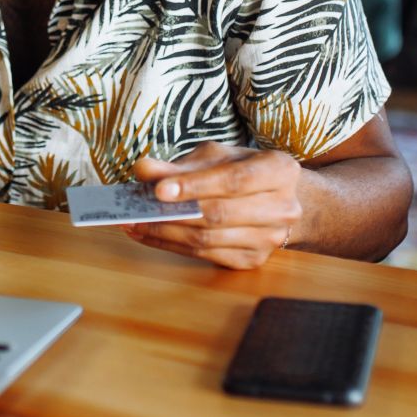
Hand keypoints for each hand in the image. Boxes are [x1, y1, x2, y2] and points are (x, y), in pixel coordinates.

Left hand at [125, 142, 301, 269]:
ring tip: (134, 224)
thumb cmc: (244, 170)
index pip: (234, 180)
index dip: (196, 186)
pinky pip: (206, 256)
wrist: (280, 199)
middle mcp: (282, 208)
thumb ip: (182, 164)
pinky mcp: (253, 260)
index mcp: (279, 171)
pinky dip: (172, 246)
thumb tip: (143, 170)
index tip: (159, 190)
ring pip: (209, 240)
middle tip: (134, 210)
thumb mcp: (218, 157)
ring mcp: (270, 239)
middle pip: (219, 215)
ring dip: (165, 233)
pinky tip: (149, 236)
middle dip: (172, 214)